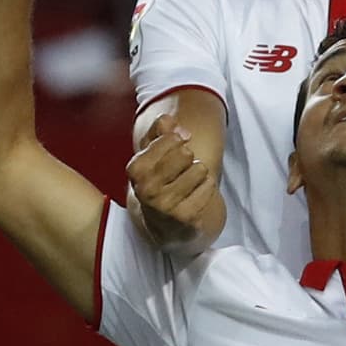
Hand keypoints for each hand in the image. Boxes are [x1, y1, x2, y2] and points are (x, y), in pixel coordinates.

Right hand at [127, 116, 219, 232]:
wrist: (163, 225)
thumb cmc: (159, 181)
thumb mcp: (152, 154)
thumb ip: (158, 131)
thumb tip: (169, 120)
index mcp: (136, 170)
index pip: (170, 137)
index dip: (178, 139)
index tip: (176, 146)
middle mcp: (147, 189)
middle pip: (186, 153)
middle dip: (188, 158)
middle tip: (180, 171)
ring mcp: (166, 206)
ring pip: (200, 169)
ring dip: (198, 173)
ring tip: (187, 184)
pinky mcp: (186, 218)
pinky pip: (209, 186)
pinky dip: (206, 187)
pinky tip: (195, 196)